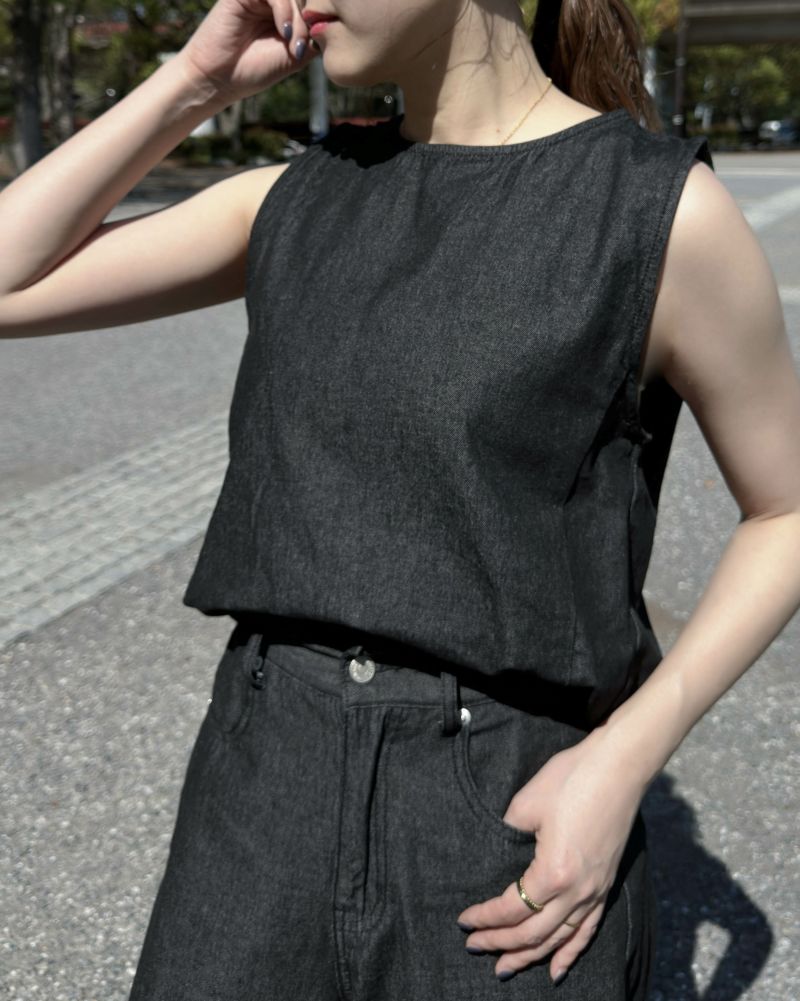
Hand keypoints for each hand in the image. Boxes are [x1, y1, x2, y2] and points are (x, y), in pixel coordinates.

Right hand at [178, 0, 319, 106]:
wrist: (219, 79)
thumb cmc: (254, 70)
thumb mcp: (293, 56)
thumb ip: (311, 37)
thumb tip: (330, 23)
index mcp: (283, 14)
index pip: (310, 6)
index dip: (317, 22)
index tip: (314, 48)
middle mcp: (271, 1)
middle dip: (308, 22)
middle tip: (301, 48)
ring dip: (298, 19)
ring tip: (292, 43)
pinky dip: (284, 10)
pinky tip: (283, 32)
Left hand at [456, 730, 646, 982]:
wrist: (617, 766)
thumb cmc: (571, 778)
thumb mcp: (527, 804)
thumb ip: (509, 835)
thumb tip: (499, 852)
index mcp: (553, 872)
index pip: (511, 909)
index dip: (485, 918)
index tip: (464, 921)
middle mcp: (577, 891)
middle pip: (533, 932)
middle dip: (500, 943)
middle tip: (474, 947)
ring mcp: (596, 890)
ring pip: (559, 938)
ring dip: (530, 955)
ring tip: (505, 968)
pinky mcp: (606, 883)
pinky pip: (587, 930)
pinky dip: (570, 952)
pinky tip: (555, 970)